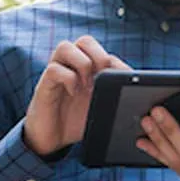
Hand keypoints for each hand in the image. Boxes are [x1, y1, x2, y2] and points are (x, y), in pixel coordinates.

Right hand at [23, 35, 129, 156]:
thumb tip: (134, 90)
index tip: (123, 81)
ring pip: (65, 46)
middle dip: (99, 56)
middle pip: (85, 40)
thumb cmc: (76, 120)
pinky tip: (73, 93)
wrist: (52, 139)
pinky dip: (68, 79)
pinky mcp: (44, 83)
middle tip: (104, 77)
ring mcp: (57, 72)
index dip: (115, 63)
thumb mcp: (100, 106)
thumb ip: (114, 94)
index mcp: (87, 68)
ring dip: (82, 64)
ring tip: (87, 85)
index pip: (102, 51)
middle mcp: (71, 65)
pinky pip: (54, 69)